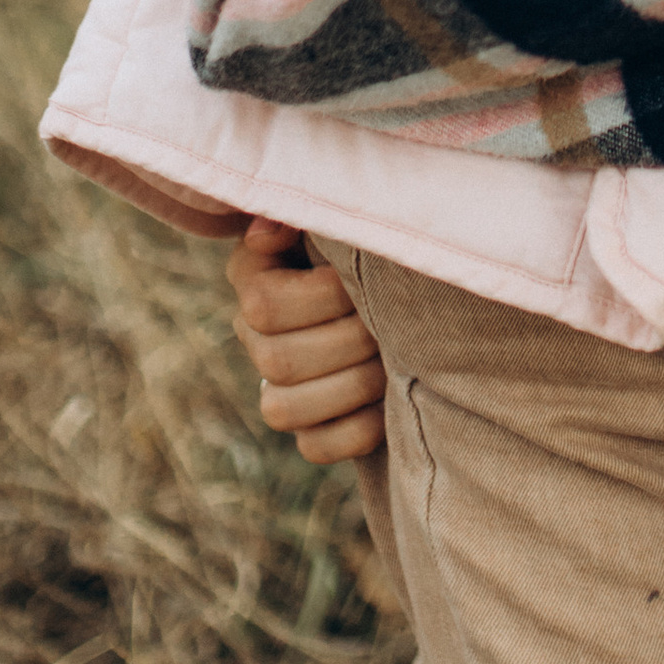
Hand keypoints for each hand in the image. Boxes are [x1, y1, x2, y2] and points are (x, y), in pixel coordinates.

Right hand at [224, 217, 385, 462]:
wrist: (408, 288)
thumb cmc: (373, 244)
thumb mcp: (340, 222)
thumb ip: (308, 216)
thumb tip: (268, 232)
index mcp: (256, 277)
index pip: (262, 305)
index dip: (320, 298)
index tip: (357, 280)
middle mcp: (255, 336)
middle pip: (277, 361)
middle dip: (348, 341)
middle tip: (387, 322)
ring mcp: (276, 387)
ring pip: (283, 410)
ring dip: (351, 385)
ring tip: (389, 359)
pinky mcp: (308, 429)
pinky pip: (314, 447)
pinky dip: (355, 429)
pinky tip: (385, 402)